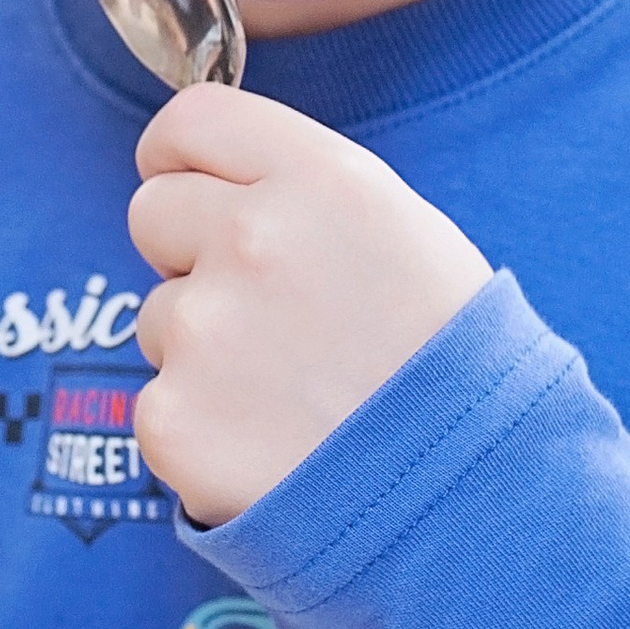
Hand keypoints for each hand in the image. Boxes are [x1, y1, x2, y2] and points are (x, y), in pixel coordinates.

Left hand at [127, 86, 488, 523]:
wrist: (476, 506)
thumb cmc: (452, 367)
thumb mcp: (406, 235)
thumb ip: (305, 194)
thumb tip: (219, 184)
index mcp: (321, 180)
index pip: (190, 122)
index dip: (179, 157)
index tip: (185, 184)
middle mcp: (253, 239)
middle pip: (153, 210)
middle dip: (191, 253)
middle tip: (267, 315)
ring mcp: (205, 331)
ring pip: (158, 313)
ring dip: (203, 347)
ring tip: (291, 393)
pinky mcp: (172, 419)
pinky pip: (158, 401)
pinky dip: (202, 425)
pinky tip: (270, 445)